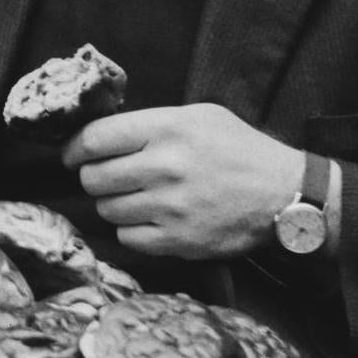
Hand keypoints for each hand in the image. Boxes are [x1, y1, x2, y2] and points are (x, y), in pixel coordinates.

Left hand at [63, 105, 304, 260]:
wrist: (284, 194)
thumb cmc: (241, 150)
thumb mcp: (200, 116)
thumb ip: (152, 122)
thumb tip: (105, 133)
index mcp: (166, 129)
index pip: (94, 139)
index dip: (74, 148)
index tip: (72, 154)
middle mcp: (164, 167)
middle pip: (93, 177)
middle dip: (92, 177)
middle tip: (104, 177)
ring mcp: (170, 207)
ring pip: (107, 209)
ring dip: (113, 204)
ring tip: (133, 197)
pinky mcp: (178, 240)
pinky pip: (127, 238)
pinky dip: (131, 230)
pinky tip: (148, 219)